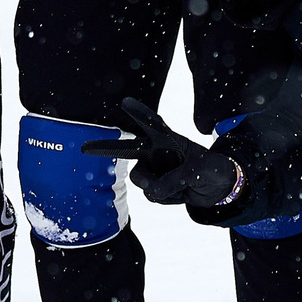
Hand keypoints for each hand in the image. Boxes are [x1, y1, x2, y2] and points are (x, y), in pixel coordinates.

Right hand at [82, 97, 244, 209]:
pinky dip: (170, 199)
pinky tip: (181, 193)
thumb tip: (153, 192)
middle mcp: (156, 152)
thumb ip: (176, 179)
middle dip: (105, 148)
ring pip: (143, 182)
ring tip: (183, 186)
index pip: (153, 124)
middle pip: (127, 149)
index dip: (139, 113)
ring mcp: (154, 170)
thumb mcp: (200, 171)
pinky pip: (154, 197)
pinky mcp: (155, 187)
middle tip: (84, 147)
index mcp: (169, 139)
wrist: (217, 188)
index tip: (125, 102)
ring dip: (163, 189)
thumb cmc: (212, 169)